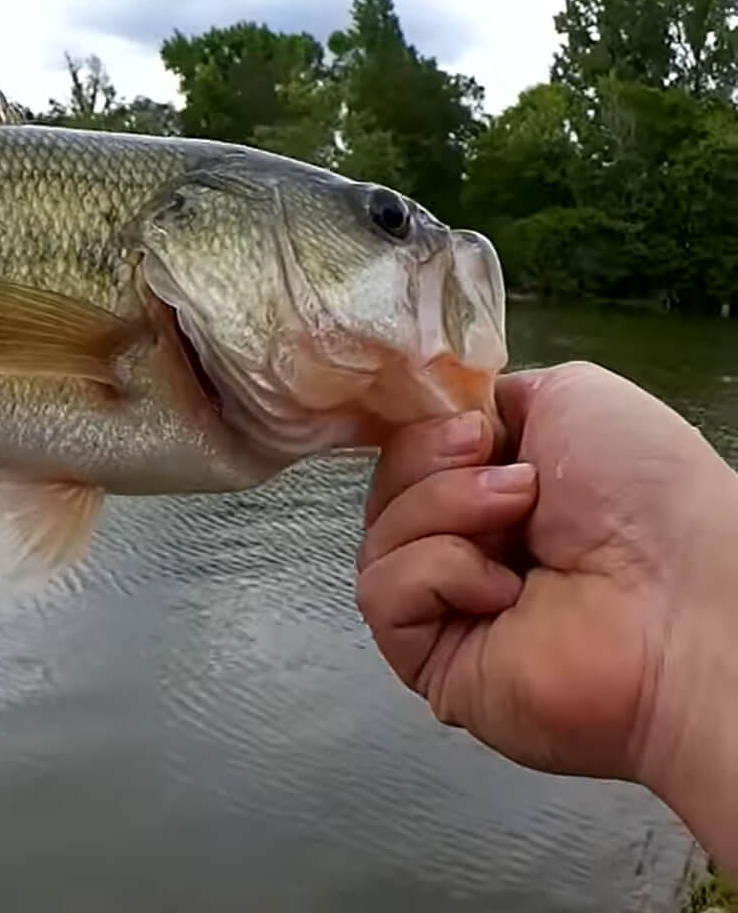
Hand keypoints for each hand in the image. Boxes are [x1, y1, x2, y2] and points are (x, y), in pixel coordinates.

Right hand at [355, 361, 737, 857]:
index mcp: (502, 495)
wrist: (681, 596)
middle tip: (514, 479)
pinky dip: (436, 573)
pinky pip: (381, 594)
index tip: (473, 428)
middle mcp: (472, 551)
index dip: (422, 433)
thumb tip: (444, 415)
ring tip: (517, 523)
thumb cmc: (652, 500)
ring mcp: (449, 609)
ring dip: (442, 511)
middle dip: (433, 467)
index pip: (411, 455)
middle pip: (386, 490)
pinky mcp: (431, 663)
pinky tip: (502, 589)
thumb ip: (490, 396)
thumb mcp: (571, 397)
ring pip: (378, 537)